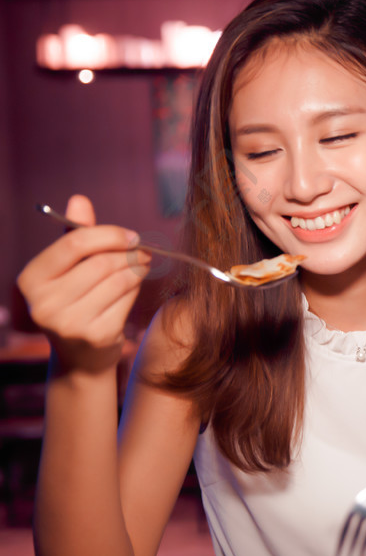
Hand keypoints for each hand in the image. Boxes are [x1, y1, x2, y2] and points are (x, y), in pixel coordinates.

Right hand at [16, 194, 149, 370]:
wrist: (81, 356)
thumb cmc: (76, 300)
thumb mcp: (69, 268)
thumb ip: (75, 235)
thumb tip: (79, 199)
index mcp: (31, 279)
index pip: (74, 243)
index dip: (109, 235)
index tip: (131, 235)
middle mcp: (44, 303)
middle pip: (101, 263)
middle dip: (128, 253)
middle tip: (143, 251)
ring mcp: (68, 323)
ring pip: (118, 280)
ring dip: (137, 269)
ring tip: (142, 265)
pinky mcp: (94, 336)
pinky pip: (127, 300)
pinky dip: (136, 290)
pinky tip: (135, 287)